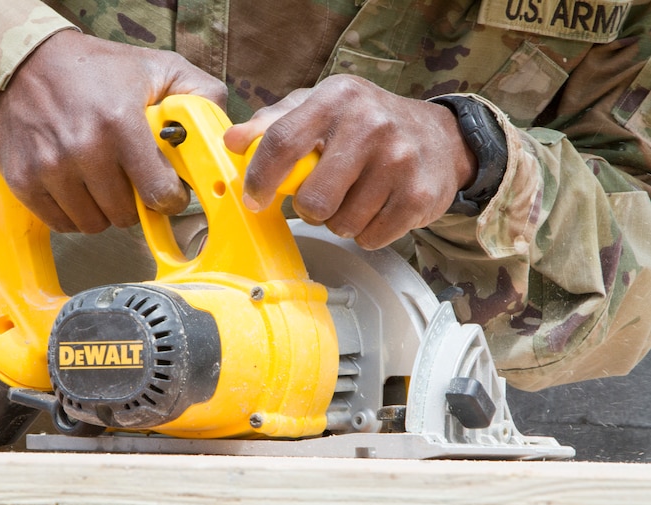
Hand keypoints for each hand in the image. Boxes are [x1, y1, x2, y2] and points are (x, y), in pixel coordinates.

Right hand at [0, 30, 226, 232]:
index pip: (159, 194)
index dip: (170, 199)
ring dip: (104, 211)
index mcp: (121, 124)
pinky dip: (74, 214)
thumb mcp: (156, 67)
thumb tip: (225, 129)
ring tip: (104, 184)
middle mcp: (83, 149)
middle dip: (136, 204)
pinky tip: (78, 189)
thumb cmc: (96, 69)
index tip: (168, 191)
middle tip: (132, 183)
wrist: (24, 61)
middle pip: (125, 216)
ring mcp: (49, 168)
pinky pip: (62, 223)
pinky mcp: (23, 181)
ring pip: (94, 224)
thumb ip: (199, 93)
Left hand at [223, 75, 476, 249]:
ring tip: (353, 198)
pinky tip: (376, 207)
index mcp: (337, 98)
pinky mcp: (418, 197)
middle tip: (320, 197)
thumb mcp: (319, 107)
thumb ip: (272, 123)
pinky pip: (370, 237)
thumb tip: (233, 142)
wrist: (439, 137)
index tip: (254, 198)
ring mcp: (399, 161)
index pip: (282, 142)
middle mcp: (371, 125)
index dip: (260, 178)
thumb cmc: (364, 123)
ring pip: (341, 224)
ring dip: (339, 221)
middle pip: (313, 200)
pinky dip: (366, 232)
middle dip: (308, 208)